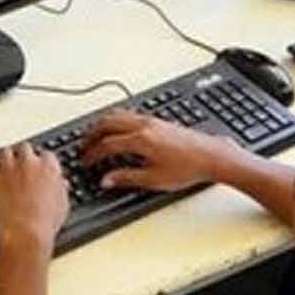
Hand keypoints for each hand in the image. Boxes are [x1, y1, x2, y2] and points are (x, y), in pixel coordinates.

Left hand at [0, 143, 68, 249]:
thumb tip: (61, 184)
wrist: (25, 231)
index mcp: (48, 167)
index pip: (47, 154)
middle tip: (22, 164)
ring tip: (6, 162)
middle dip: (24, 155)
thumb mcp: (62, 205)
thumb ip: (61, 189)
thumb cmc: (44, 221)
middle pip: (25, 148)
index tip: (40, 168)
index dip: (42, 162)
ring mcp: (9, 168)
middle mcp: (29, 162)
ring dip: (7, 156)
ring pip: (5, 151)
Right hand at [81, 109, 230, 191]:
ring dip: (102, 124)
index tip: (86, 162)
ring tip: (94, 135)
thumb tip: (107, 180)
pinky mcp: (157, 120)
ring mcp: (151, 120)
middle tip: (83, 146)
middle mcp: (144, 126)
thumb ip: (127, 178)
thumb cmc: (188, 167)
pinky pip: (128, 114)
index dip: (93, 154)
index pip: (107, 145)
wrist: (211, 156)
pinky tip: (117, 128)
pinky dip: (115, 119)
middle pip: (107, 123)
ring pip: (117, 114)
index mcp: (141, 140)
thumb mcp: (155, 179)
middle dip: (91, 135)